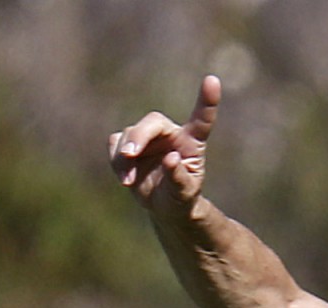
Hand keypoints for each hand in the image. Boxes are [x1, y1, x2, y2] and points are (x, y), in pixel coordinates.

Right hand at [109, 74, 220, 216]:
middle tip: (130, 154)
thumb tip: (172, 158)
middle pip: (153, 122)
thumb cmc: (179, 198)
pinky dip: (116, 160)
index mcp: (192, 142)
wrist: (163, 206)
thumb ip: (179, 177)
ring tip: (128, 182)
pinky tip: (125, 178)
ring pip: (130, 133)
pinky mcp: (128, 144)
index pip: (201, 120)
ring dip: (124, 157)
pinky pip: (115, 143)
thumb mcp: (183, 194)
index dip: (207, 101)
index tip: (212, 81)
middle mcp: (170, 134)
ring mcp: (148, 137)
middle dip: (139, 136)